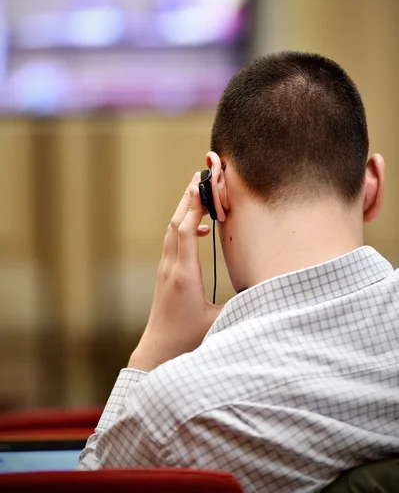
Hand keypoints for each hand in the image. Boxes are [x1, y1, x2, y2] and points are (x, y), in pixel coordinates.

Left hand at [128, 173, 223, 371]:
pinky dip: (183, 227)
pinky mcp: (165, 276)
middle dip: (188, 199)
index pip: (186, 230)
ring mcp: (165, 271)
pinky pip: (172, 242)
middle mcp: (171, 268)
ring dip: (184, 210)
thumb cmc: (187, 340)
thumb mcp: (219, 323)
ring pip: (172, 231)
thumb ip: (242, 304)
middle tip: (199, 176)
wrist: (156, 354)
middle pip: (176, 223)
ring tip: (198, 194)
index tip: (203, 185)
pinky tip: (199, 230)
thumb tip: (268, 289)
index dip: (195, 206)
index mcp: (185, 275)